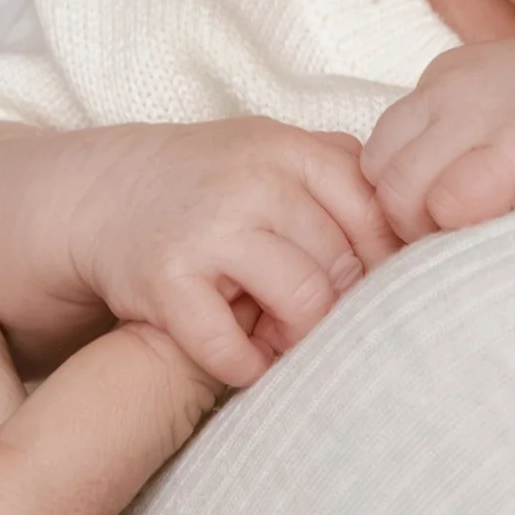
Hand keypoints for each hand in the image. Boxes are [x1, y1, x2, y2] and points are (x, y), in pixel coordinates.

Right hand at [50, 118, 398, 389]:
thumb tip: (419, 240)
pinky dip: (246, 366)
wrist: (95, 193)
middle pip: (343, 265)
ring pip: (304, 303)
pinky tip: (242, 357)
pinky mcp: (164, 279)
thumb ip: (339, 179)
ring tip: (282, 340)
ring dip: (299, 339)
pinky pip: (232, 348)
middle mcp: (252, 179)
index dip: (383, 265)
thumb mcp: (271, 155)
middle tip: (319, 324)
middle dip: (339, 307)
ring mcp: (207, 227)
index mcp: (288, 148)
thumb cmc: (203, 186)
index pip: (375, 215)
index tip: (367, 290)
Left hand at [363, 29, 514, 240]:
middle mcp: (445, 91)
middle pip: (377, 175)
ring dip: (431, 233)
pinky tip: (506, 237)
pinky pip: (444, 210)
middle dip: (408, 221)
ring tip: (486, 241)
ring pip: (398, 196)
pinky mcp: (509, 154)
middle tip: (463, 242)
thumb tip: (432, 216)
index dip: (407, 198)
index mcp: (445, 81)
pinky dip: (462, 236)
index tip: (449, 225)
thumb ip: (467, 145)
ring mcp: (473, 118)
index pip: (380, 153)